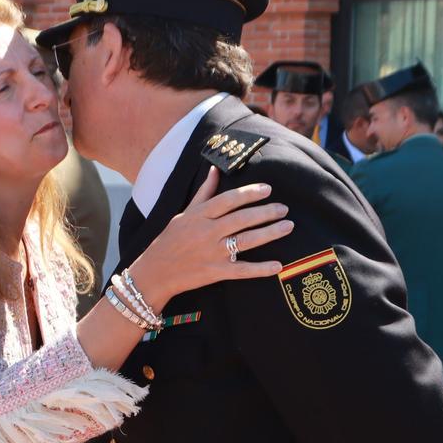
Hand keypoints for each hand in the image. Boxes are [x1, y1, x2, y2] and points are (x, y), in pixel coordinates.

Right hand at [128, 168, 292, 308]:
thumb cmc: (170, 240)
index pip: (228, 200)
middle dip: (266, 212)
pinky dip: (261, 269)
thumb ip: (203, 193)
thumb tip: (215, 169)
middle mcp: (206, 232)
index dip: (249, 193)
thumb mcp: (184, 213)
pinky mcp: (215, 273)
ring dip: (270, 233)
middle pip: (242, 219)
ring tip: (287, 226)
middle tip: (284, 208)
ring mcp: (212, 253)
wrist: (155, 272)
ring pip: (246, 241)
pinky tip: (278, 265)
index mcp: (199, 215)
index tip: (268, 189)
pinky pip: (242, 270)